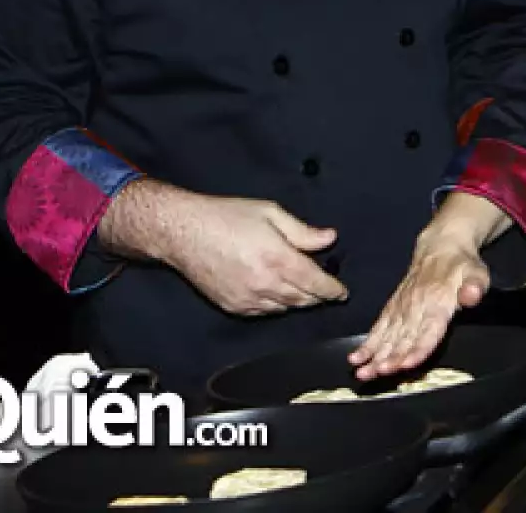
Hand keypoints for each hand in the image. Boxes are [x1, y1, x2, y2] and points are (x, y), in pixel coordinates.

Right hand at [104, 182, 348, 315]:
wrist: (184, 232)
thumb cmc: (226, 217)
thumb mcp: (270, 213)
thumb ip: (302, 231)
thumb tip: (329, 238)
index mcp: (278, 259)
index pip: (315, 283)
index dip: (332, 290)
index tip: (342, 292)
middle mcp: (264, 284)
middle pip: (303, 300)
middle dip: (318, 296)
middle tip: (325, 289)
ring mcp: (247, 298)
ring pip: (284, 308)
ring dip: (298, 301)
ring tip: (303, 290)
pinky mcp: (232, 306)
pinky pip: (263, 313)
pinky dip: (276, 306)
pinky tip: (277, 294)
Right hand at [348, 192, 509, 379]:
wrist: (441, 247)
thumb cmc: (462, 265)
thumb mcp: (477, 272)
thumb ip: (475, 286)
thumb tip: (472, 296)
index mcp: (438, 301)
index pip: (428, 330)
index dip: (418, 349)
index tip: (406, 364)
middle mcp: (416, 306)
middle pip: (403, 338)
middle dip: (389, 358)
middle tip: (376, 374)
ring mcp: (402, 307)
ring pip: (388, 335)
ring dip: (375, 355)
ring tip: (362, 372)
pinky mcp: (394, 307)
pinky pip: (380, 326)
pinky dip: (368, 342)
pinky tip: (357, 357)